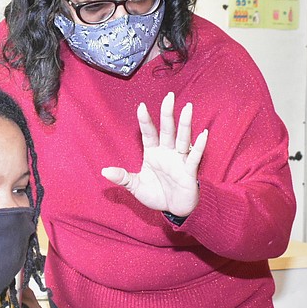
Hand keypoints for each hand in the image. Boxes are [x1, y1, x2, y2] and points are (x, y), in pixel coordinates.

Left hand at [102, 92, 207, 217]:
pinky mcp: (189, 171)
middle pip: (168, 130)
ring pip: (182, 138)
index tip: (141, 106)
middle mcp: (167, 153)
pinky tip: (203, 135)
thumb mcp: (136, 187)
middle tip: (169, 96)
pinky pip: (194, 157)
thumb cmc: (157, 195)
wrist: (173, 210)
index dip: (145, 120)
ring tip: (188, 108)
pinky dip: (198, 147)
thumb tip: (104, 171)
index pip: (149, 133)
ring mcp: (179, 160)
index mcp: (153, 153)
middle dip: (167, 113)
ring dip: (185, 124)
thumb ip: (123, 177)